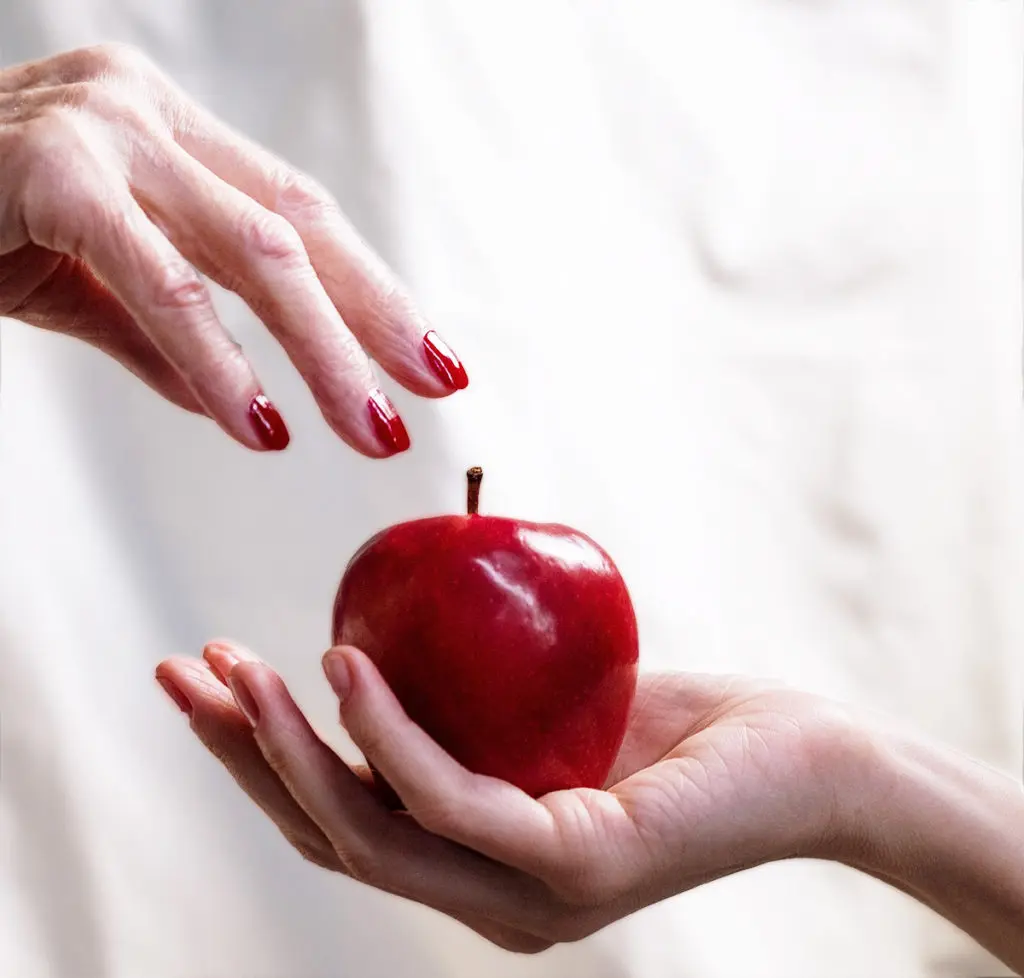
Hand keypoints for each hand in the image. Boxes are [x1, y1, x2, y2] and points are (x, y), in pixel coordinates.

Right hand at [0, 45, 467, 455]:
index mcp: (165, 132)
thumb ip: (163, 333)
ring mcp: (101, 127)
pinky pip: (159, 280)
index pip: (299, 214)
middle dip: (376, 320)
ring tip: (371, 432)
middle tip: (431, 395)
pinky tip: (261, 423)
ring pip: (254, 252)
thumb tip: (242, 403)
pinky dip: (216, 359)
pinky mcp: (49, 167)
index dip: (374, 290)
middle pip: (300, 228)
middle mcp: (145, 110)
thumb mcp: (81, 280)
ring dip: (325, 354)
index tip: (431, 361)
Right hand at [155, 642, 852, 951]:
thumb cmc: (680, 722)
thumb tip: (393, 619)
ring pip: (371, 830)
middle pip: (329, 832)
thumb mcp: (549, 702)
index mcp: (472, 864)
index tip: (209, 675)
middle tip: (185, 672)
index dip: (257, 755)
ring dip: (290, 747)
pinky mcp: (574, 869)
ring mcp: (526, 898)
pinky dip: (386, 735)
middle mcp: (485, 899)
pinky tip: (344, 669)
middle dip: (243, 754)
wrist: (803, 756)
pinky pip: (452, 803)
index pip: (338, 818)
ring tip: (243, 669)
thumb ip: (473, 695)